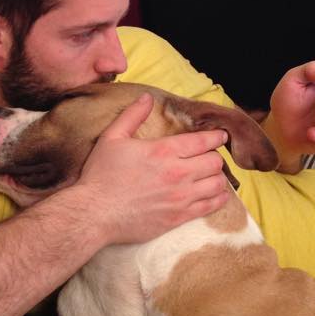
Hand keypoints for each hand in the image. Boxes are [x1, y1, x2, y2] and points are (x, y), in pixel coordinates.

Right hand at [78, 93, 230, 244]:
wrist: (94, 214)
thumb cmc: (100, 175)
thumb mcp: (112, 138)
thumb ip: (132, 115)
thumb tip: (146, 98)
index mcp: (163, 151)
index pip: (203, 141)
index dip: (216, 137)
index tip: (220, 136)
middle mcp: (177, 173)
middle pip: (215, 162)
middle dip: (214, 157)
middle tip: (208, 157)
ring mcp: (180, 198)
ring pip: (217, 184)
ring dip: (217, 178)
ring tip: (211, 176)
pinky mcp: (179, 218)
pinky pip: (211, 207)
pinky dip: (218, 199)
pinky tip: (216, 195)